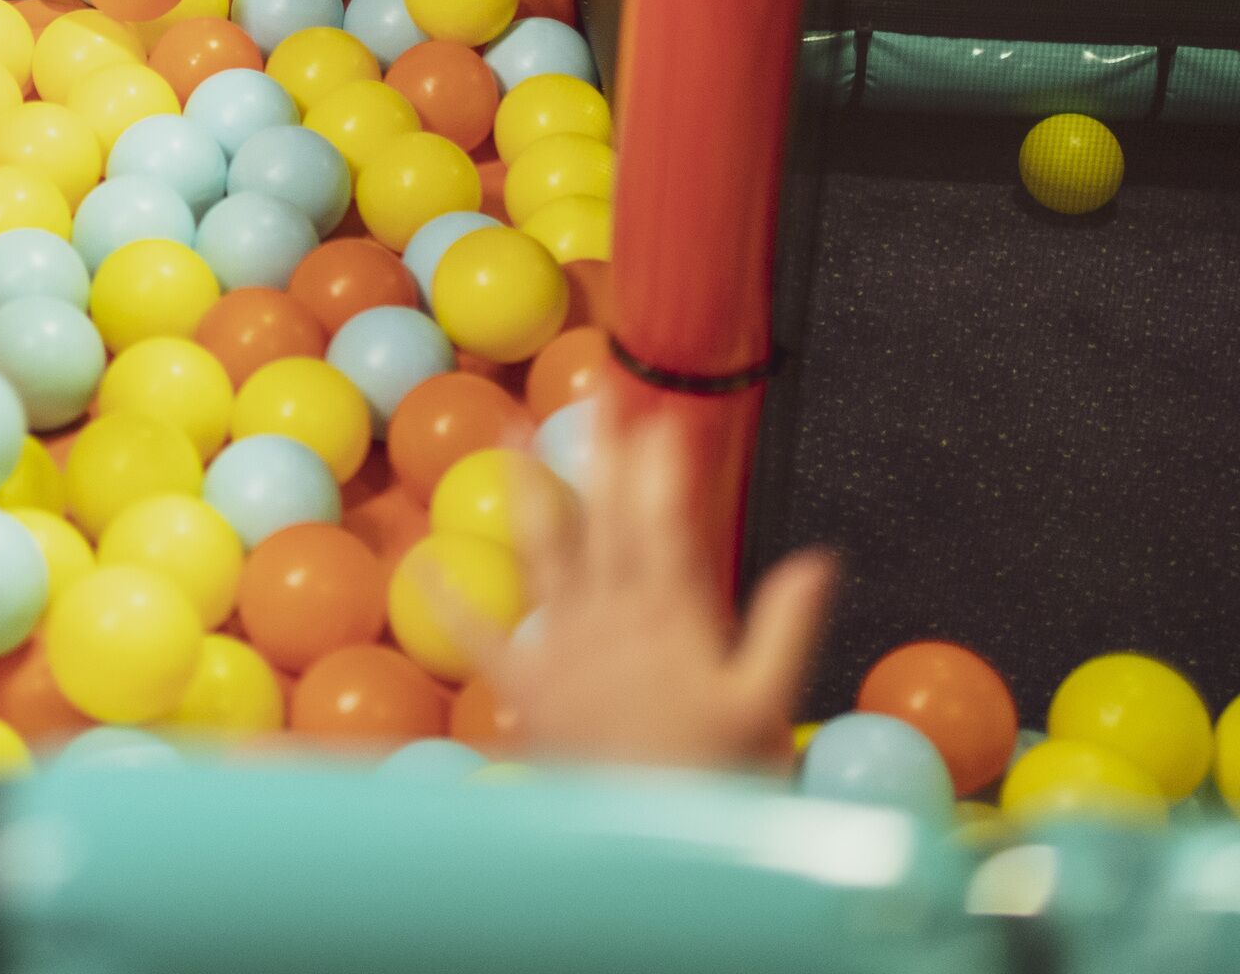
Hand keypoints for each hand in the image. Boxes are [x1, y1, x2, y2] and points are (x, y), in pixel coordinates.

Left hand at [443, 407, 834, 770]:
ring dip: (525, 491)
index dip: (662, 466)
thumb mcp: (769, 708)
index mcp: (674, 618)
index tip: (661, 417)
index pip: (666, 521)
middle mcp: (612, 619)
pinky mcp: (526, 688)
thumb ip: (786, 628)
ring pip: (541, 552)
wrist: (649, 847)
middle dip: (602, 453)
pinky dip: (450, 599)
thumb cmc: (719, 782)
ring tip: (509, 433)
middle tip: (595, 393)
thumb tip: (817, 559)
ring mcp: (563, 649)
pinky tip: (422, 559)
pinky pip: (480, 637)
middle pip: (604, 520)